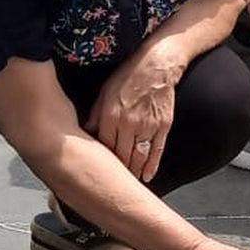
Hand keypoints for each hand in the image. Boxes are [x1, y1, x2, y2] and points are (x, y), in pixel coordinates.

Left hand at [87, 49, 180, 182]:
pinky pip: (157, 150)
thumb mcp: (104, 92)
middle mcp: (129, 124)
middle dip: (117, 172)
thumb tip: (87, 132)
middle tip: (112, 185)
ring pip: (138, 157)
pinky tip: (147, 176)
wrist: (156, 65)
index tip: (98, 171)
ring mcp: (148, 126)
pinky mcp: (163, 126)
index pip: (103, 147)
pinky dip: (152, 166)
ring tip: (129, 183)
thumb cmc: (128, 76)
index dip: (101, 161)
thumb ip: (95, 115)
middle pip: (121, 156)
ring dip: (133, 173)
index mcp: (111, 116)